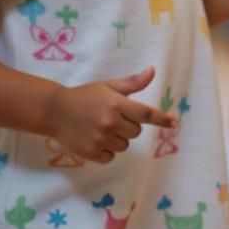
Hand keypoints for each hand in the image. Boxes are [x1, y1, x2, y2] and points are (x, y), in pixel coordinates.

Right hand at [47, 66, 173, 163]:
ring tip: (102, 128)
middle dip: (130, 125)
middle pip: (136, 132)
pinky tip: (96, 140)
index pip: (145, 113)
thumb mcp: (108, 86)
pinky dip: (107, 151)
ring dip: (119, 139)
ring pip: (125, 145)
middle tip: (114, 118)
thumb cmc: (85, 96)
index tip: (174, 123)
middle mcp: (110, 122)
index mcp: (116, 104)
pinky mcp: (90, 153)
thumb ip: (132, 83)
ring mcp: (100, 139)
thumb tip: (152, 70)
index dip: (162, 119)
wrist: (55, 111)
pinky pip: (111, 157)